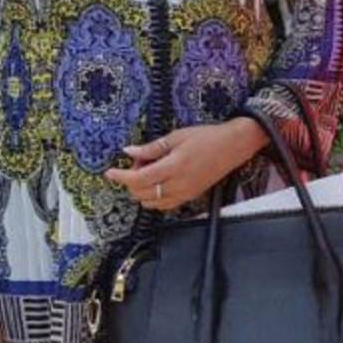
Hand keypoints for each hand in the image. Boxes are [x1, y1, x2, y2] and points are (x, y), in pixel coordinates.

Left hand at [106, 118, 265, 209]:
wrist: (233, 147)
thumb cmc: (207, 137)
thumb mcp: (177, 136)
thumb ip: (152, 148)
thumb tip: (129, 151)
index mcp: (173, 167)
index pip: (138, 179)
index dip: (121, 177)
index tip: (109, 172)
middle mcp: (178, 184)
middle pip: (142, 192)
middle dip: (132, 180)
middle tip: (138, 161)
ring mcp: (184, 193)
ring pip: (151, 202)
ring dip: (142, 190)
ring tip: (149, 171)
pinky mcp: (190, 197)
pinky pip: (164, 205)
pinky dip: (154, 197)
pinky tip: (157, 182)